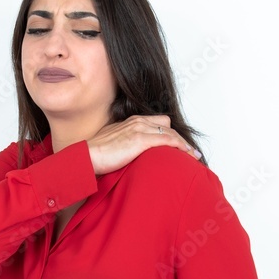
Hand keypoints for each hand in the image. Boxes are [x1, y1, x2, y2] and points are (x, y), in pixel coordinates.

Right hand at [86, 114, 200, 175]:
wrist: (86, 157)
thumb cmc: (95, 155)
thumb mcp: (112, 144)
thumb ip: (123, 145)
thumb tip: (128, 156)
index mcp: (130, 122)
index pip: (156, 122)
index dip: (168, 133)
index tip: (177, 146)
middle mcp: (136, 121)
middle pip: (166, 124)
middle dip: (178, 138)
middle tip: (188, 152)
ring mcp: (138, 129)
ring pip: (169, 132)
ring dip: (183, 144)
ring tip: (192, 156)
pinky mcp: (140, 139)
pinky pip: (167, 140)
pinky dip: (179, 146)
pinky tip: (186, 155)